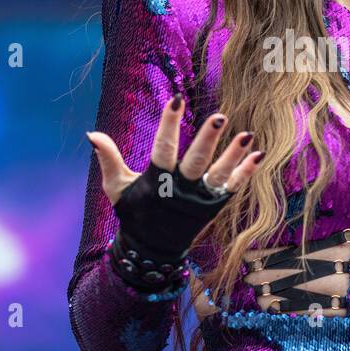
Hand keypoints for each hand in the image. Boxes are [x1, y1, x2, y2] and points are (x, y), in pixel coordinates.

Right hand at [87, 97, 261, 208]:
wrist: (152, 251)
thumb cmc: (133, 213)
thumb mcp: (116, 187)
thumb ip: (108, 159)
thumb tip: (92, 134)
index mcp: (156, 182)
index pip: (163, 148)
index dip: (169, 124)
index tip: (177, 98)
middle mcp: (180, 190)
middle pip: (196, 161)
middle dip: (208, 139)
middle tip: (220, 116)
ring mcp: (199, 199)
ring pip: (218, 175)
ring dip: (233, 155)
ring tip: (247, 135)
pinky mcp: (213, 207)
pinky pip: (231, 188)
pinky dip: (245, 173)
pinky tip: (258, 154)